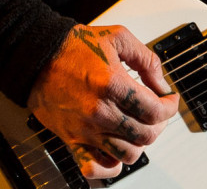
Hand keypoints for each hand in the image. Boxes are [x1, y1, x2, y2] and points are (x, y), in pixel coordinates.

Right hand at [27, 25, 181, 178]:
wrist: (36, 57)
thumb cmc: (72, 46)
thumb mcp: (118, 38)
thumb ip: (146, 59)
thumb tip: (161, 83)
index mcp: (112, 84)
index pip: (155, 111)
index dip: (170, 106)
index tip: (169, 100)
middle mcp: (99, 111)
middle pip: (146, 135)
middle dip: (159, 124)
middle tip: (156, 112)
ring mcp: (85, 129)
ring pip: (127, 154)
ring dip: (140, 143)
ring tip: (138, 128)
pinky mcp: (72, 139)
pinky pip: (94, 167)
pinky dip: (110, 166)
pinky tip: (116, 151)